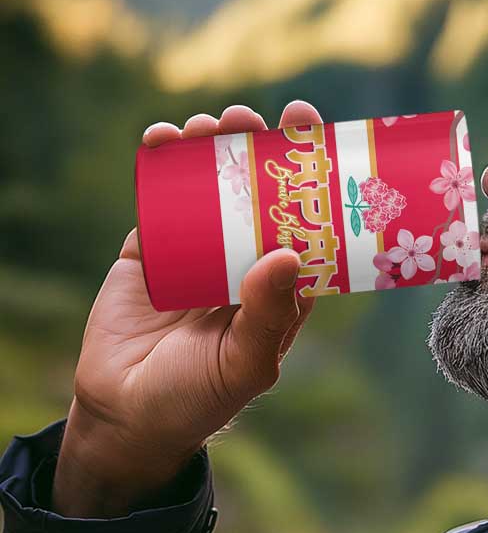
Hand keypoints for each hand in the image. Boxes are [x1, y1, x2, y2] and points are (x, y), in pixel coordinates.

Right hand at [52, 101, 322, 517]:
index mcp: (281, 288)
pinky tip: (164, 139)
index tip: (315, 135)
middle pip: (260, 194)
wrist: (126, 415)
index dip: (313, 181)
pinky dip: (161, 165)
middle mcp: (245, 263)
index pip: (306, 225)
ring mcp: (198, 252)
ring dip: (212, 149)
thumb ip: (268, 314)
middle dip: (260, 150)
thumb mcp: (245, 363)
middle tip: (257, 118)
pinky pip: (160, 200)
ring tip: (211, 124)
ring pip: (211, 188)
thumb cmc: (200, 397)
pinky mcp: (151, 250)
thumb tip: (287, 255)